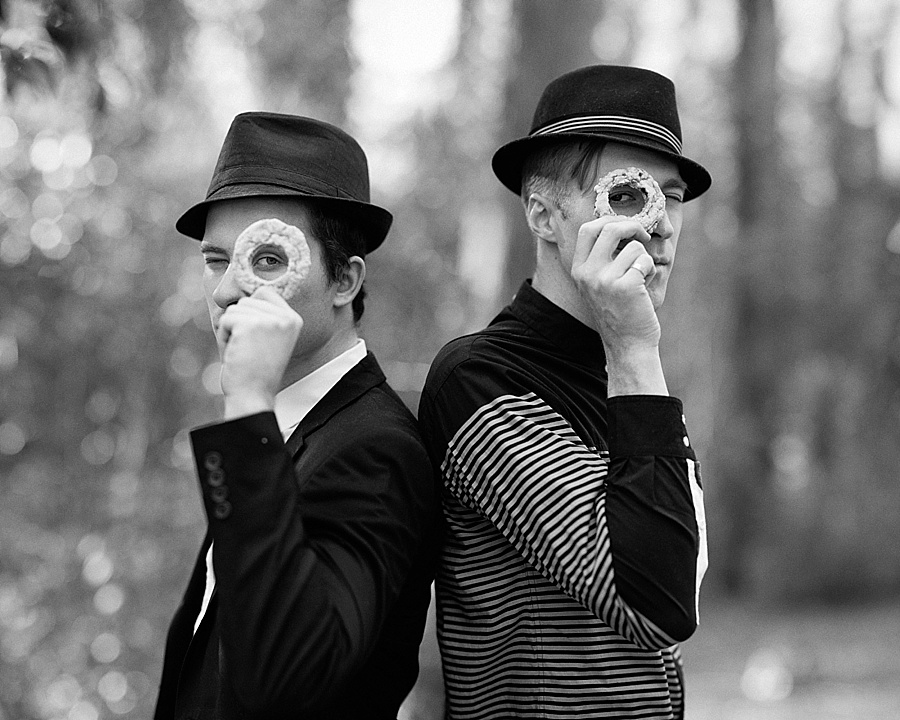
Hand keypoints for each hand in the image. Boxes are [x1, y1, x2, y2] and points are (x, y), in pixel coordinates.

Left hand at [216, 286, 302, 417]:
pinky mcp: (250, 325)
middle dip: (239, 324)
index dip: (251, 312)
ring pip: (234, 309)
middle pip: (246, 301)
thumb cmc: (255, 370)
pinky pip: (225, 320)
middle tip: (249, 349)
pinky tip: (236, 353)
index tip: (255, 337)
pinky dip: (224, 337)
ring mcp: (269, 320)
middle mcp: (285, 317)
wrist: (253, 395)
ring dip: (230, 331)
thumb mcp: (266, 337)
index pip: (264, 292)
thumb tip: (229, 292)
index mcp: (293, 319)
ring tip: (243, 351)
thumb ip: (260, 315)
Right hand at [571, 216, 667, 394]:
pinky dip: (649, 271)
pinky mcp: (625, 285)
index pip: (588, 229)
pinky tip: (643, 288)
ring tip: (639, 278)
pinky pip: (644, 260)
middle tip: (643, 236)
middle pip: (609, 227)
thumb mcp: (598, 285)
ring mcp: (604, 279)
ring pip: (633, 245)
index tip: (625, 228)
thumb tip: (619, 224)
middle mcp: (587, 273)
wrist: (627, 345)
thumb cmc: (618, 312)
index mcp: (578, 270)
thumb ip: (601, 258)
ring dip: (643, 258)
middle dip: (632, 226)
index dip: (609, 220)